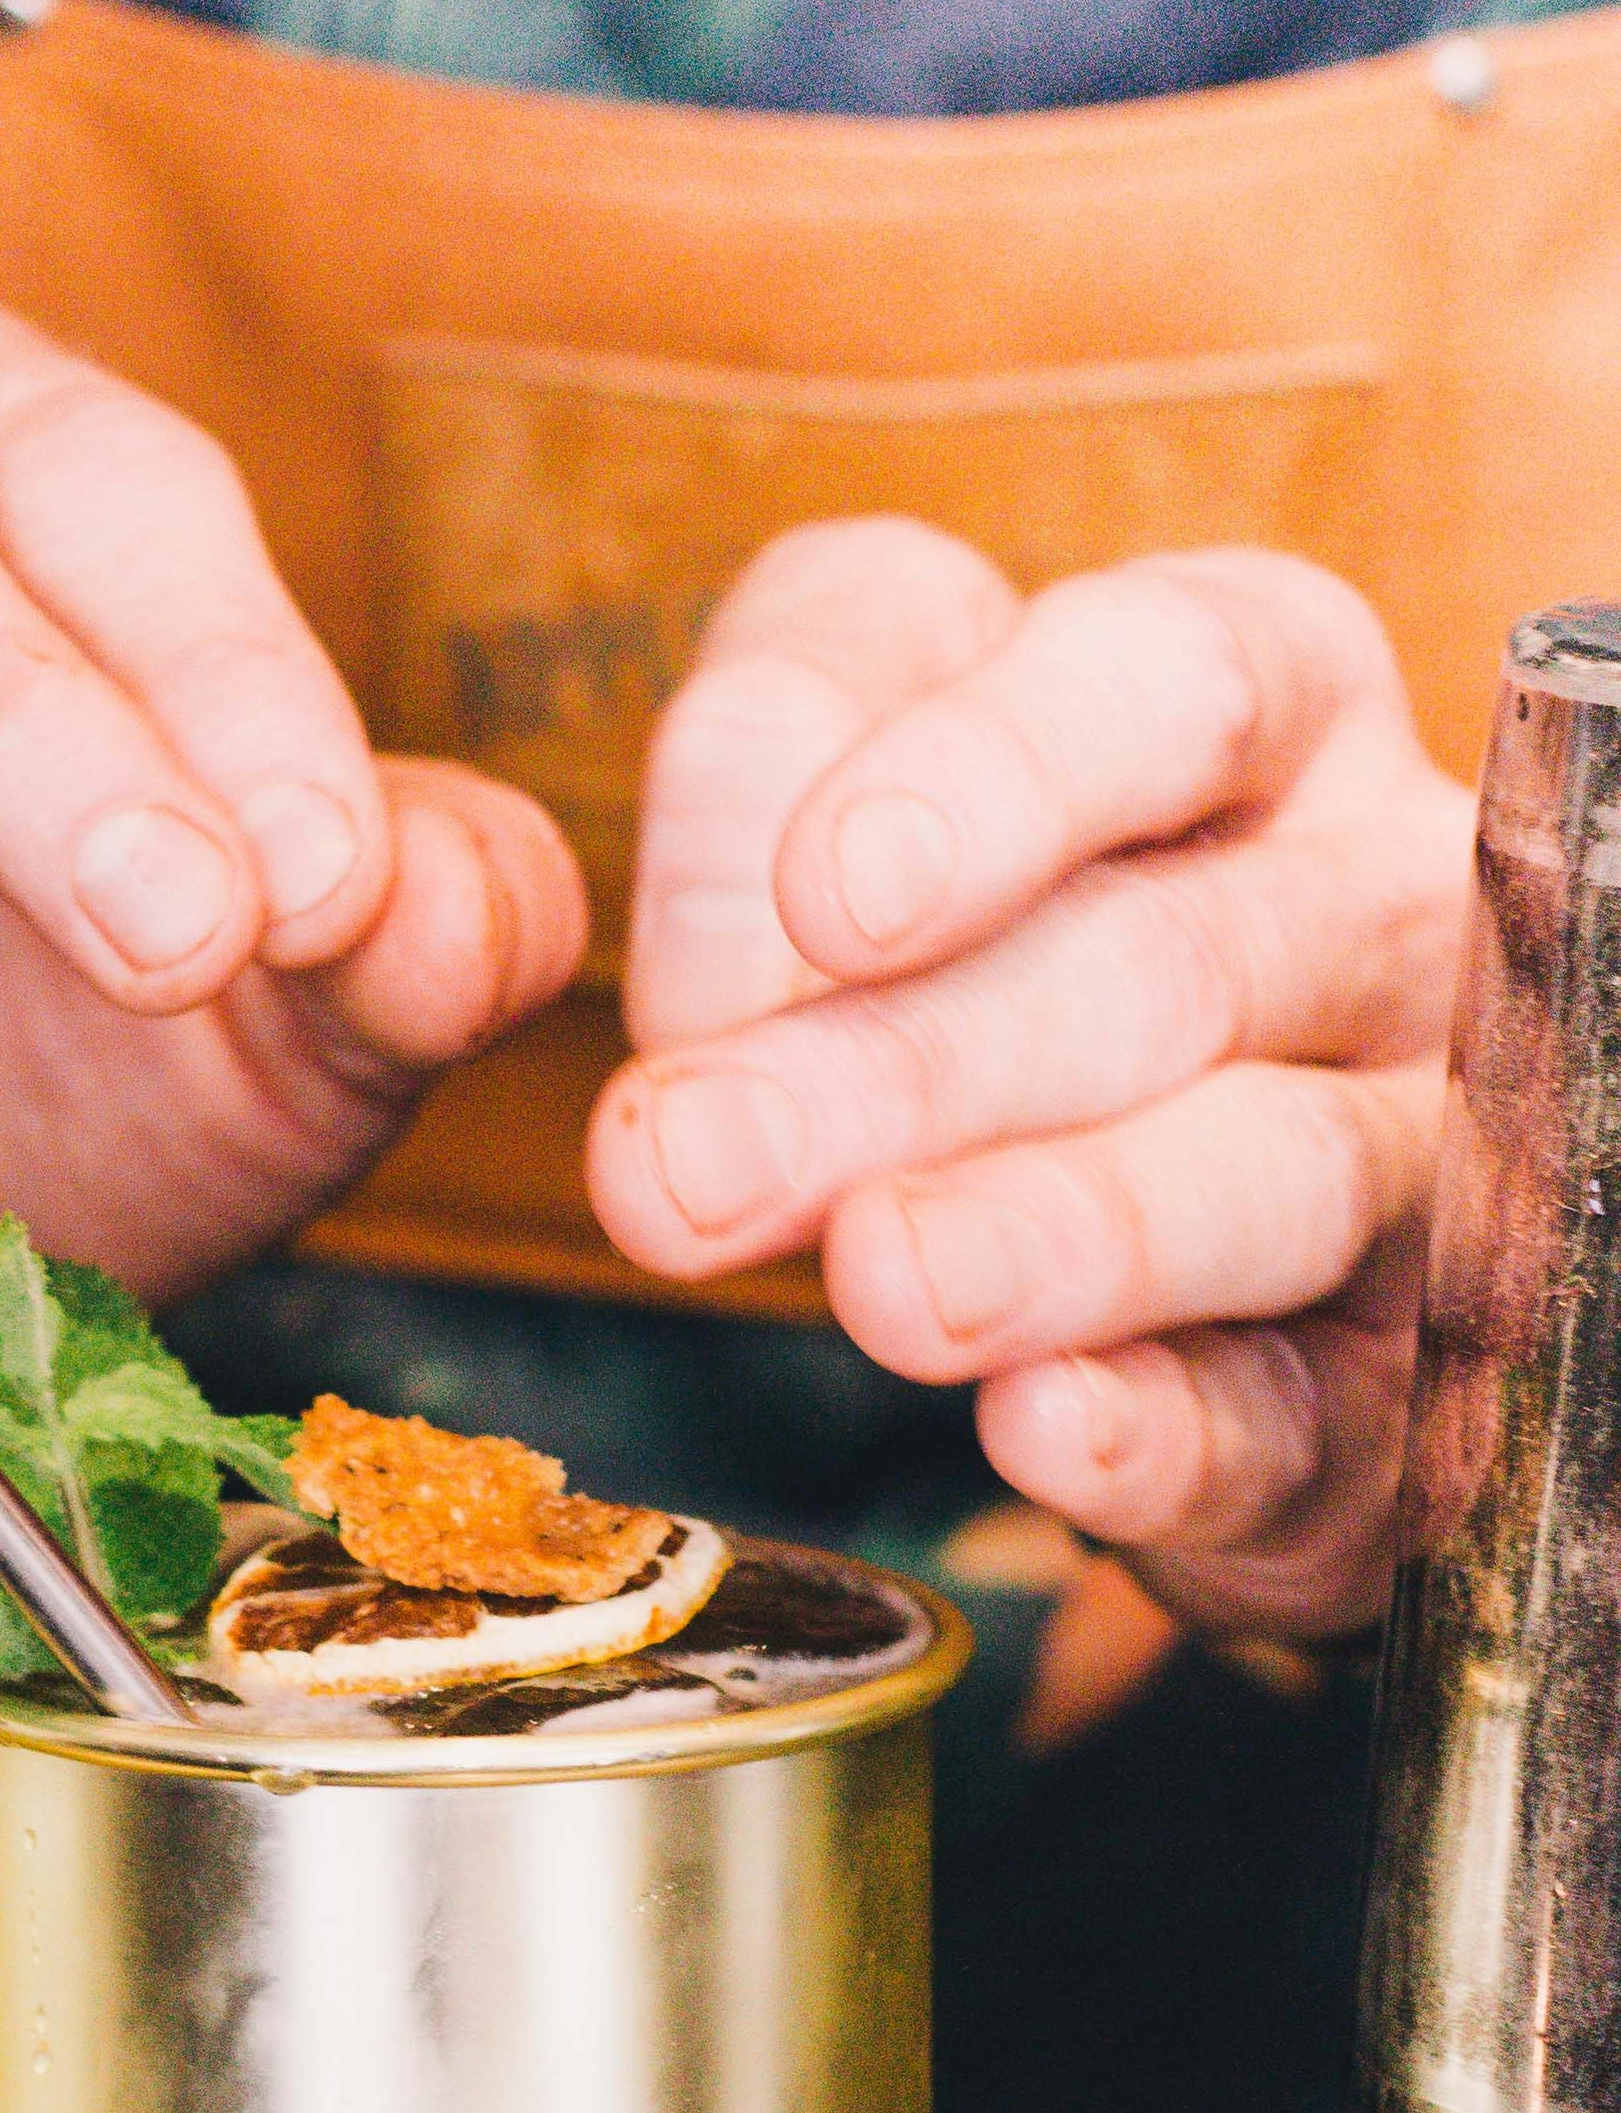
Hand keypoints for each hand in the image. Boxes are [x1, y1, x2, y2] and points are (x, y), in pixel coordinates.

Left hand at [584, 525, 1470, 1639]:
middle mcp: (1377, 904)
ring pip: (1276, 1179)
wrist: (1086, 1173)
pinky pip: (1310, 1415)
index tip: (818, 893)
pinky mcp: (1390, 1392)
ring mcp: (1417, 1147)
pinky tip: (1044, 1427)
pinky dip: (1174, 1429)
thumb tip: (715, 978)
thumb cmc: (946, 901)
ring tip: (882, 1282)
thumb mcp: (825, 751)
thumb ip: (753, 784)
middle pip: (1181, 962)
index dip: (995, 780)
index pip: (1176, 682)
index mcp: (1265, 694)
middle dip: (921, 1065)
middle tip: (696, 1160)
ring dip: (1066, 1238)